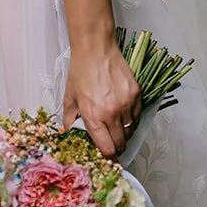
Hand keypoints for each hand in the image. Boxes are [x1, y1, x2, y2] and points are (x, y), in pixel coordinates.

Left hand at [63, 41, 141, 159]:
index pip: (107, 149)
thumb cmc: (81, 71)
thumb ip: (70, 120)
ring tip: (116, 127)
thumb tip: (70, 134)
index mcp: (93, 116)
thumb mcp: (69, 97)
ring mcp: (126, 104)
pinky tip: (123, 114)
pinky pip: (137, 116)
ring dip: (125, 134)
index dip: (108, 157)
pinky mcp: (136, 94)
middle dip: (116, 147)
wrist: (95, 48)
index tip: (107, 158)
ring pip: (131, 131)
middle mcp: (112, 113)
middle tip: (112, 143)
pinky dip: (132, 120)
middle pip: (121, 144)